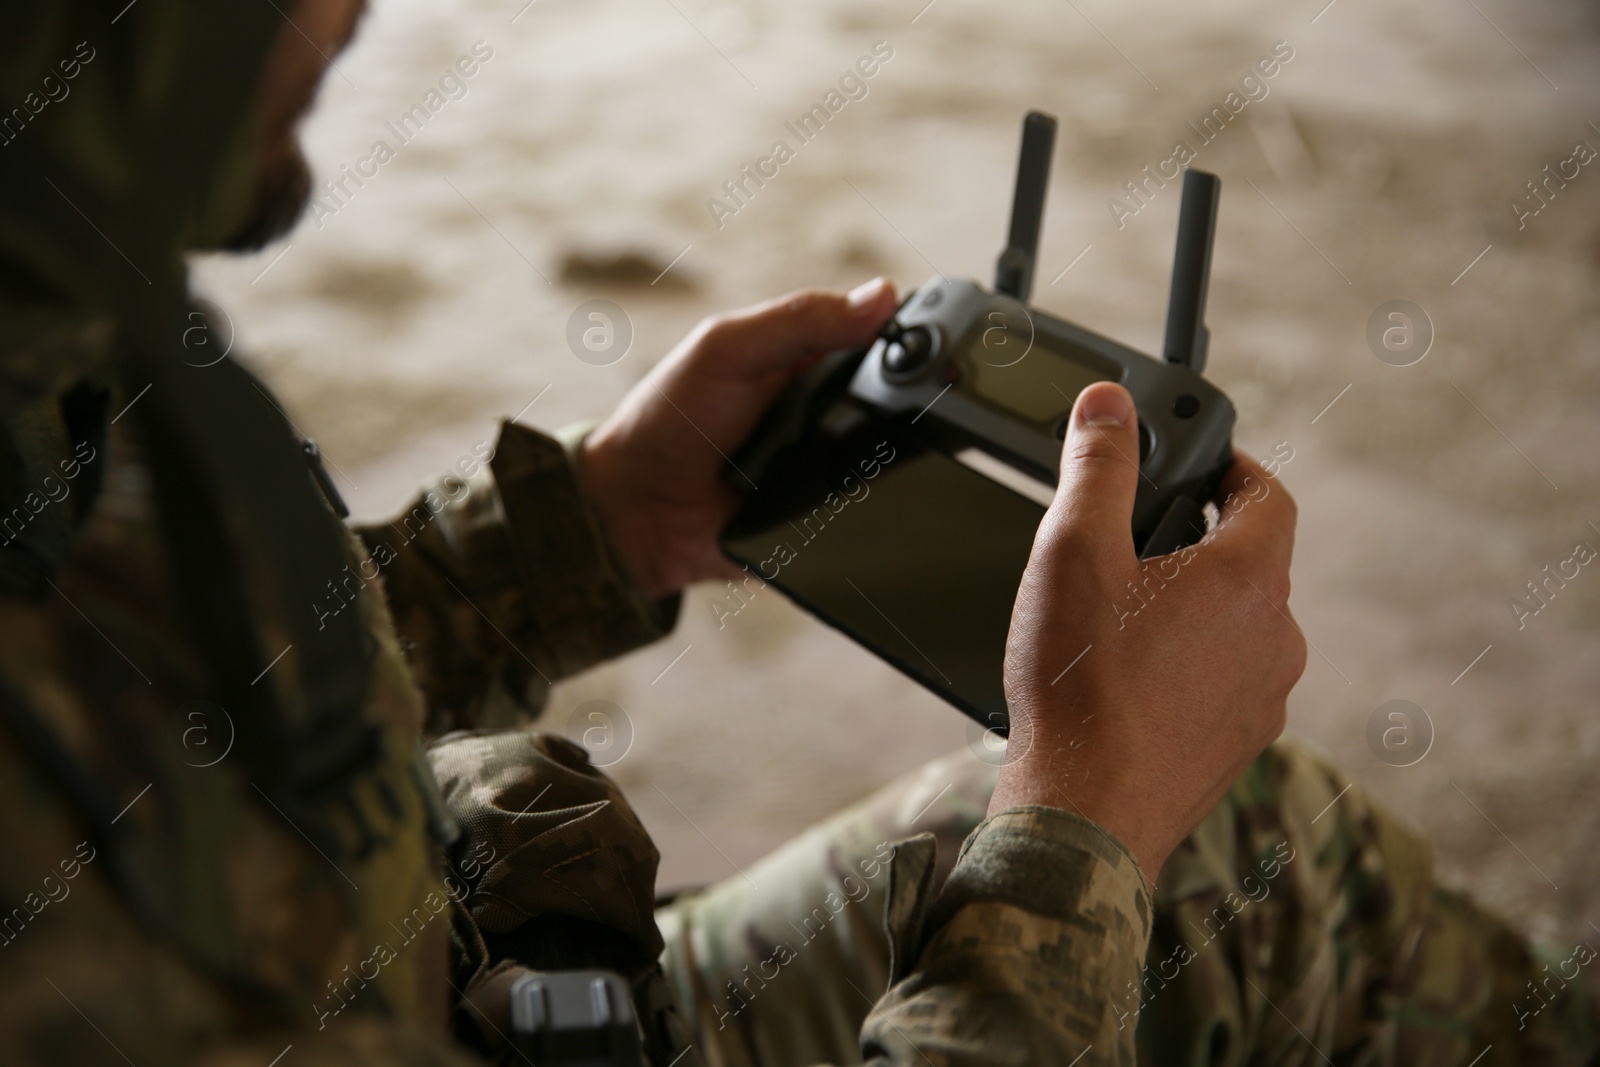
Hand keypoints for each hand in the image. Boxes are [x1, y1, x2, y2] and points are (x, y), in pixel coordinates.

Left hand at [577, 279, 897, 597]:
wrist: (636, 511)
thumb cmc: (670, 417)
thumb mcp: (727, 349)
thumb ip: (798, 321)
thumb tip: (881, 296)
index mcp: (806, 356)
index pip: (878, 336)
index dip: (909, 335)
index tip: (938, 339)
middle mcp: (825, 407)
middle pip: (895, 401)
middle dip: (904, 404)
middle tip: (895, 402)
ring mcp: (828, 463)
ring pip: (889, 458)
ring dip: (883, 457)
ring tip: (846, 453)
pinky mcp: (825, 514)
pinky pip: (865, 508)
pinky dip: (864, 504)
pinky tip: (846, 497)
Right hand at [993, 382, 1305, 878]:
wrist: (1084, 812)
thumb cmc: (1080, 685)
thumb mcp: (1073, 551)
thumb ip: (1097, 467)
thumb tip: (1108, 406)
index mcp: (1246, 579)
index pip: (1267, 495)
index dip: (1234, 467)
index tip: (1201, 462)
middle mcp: (1274, 637)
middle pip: (1251, 563)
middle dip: (1199, 543)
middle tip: (1135, 543)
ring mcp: (1263, 699)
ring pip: (1238, 628)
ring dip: (1194, 612)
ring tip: (1121, 621)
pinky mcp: (1239, 746)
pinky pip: (1224, 684)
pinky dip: (1188, 669)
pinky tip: (1128, 683)